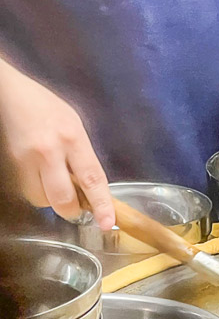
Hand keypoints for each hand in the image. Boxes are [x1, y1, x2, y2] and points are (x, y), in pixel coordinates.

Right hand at [0, 67, 113, 228]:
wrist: (9, 95)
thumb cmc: (47, 107)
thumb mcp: (75, 125)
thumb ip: (83, 155)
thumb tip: (90, 185)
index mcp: (72, 138)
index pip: (92, 179)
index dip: (102, 205)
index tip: (108, 222)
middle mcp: (49, 151)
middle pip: (63, 198)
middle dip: (73, 211)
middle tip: (79, 210)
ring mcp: (27, 159)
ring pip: (43, 199)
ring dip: (53, 199)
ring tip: (56, 182)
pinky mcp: (12, 164)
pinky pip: (29, 190)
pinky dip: (39, 190)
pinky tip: (43, 175)